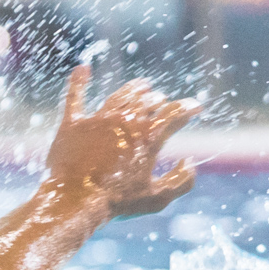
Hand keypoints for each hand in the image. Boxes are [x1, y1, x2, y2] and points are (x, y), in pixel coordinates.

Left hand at [44, 65, 201, 217]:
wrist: (75, 200)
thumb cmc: (118, 201)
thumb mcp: (158, 198)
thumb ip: (181, 181)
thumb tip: (189, 163)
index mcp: (148, 138)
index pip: (174, 114)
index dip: (188, 108)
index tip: (196, 106)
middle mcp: (124, 122)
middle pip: (147, 102)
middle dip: (159, 100)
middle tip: (163, 101)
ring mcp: (97, 120)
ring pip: (120, 96)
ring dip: (134, 89)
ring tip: (142, 85)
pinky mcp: (72, 124)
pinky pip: (75, 96)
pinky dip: (79, 80)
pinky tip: (82, 68)